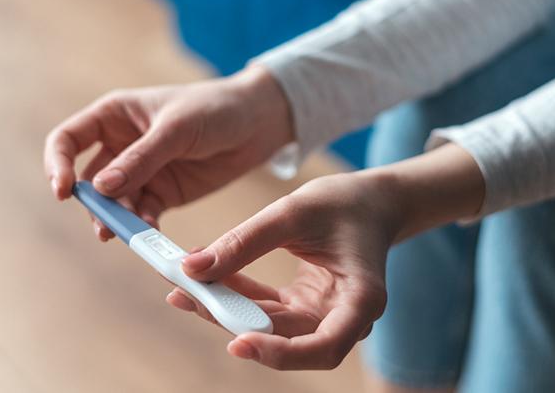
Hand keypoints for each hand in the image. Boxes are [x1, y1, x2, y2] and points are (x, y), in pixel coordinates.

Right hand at [44, 66, 292, 239]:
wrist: (259, 123)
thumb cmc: (216, 109)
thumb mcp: (177, 128)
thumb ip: (141, 158)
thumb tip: (101, 188)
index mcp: (114, 115)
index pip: (68, 140)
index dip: (58, 164)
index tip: (64, 190)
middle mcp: (122, 144)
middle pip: (90, 179)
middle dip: (94, 204)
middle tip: (105, 226)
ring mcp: (142, 171)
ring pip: (115, 202)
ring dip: (117, 219)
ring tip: (128, 234)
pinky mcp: (164, 192)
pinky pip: (143, 213)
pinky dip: (143, 224)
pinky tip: (151, 231)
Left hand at [168, 144, 484, 369]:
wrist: (370, 200)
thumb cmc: (346, 202)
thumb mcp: (295, 212)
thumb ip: (245, 242)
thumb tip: (192, 268)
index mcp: (361, 299)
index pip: (325, 347)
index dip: (282, 354)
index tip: (239, 343)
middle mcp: (344, 317)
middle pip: (286, 338)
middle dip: (232, 320)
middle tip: (187, 296)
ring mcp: (323, 315)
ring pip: (268, 326)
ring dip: (226, 308)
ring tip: (184, 287)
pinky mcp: (305, 306)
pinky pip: (265, 309)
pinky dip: (236, 295)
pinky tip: (205, 278)